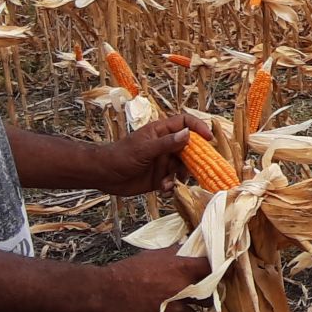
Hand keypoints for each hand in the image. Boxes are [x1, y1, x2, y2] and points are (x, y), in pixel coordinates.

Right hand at [85, 247, 211, 311]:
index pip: (214, 269)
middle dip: (199, 297)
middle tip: (187, 296)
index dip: (220, 272)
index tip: (222, 275)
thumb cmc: (127, 272)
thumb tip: (194, 249)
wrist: (102, 294)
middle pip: (208, 297)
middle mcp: (183, 290)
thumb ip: (177, 254)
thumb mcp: (155, 255)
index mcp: (183, 268)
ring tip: (164, 309)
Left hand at [96, 113, 213, 196]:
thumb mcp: (144, 149)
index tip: (208, 139)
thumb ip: (167, 143)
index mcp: (162, 132)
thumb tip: (188, 134)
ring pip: (184, 167)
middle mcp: (166, 145)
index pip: (185, 123)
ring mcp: (164, 161)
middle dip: (193, 160)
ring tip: (168, 182)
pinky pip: (174, 181)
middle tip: (192, 169)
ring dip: (179, 176)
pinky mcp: (161, 177)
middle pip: (190, 148)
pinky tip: (164, 189)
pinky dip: (172, 186)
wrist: (103, 176)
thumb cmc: (120, 156)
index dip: (199, 128)